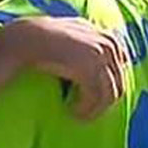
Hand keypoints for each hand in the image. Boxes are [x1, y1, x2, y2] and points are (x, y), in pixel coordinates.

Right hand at [0, 17, 128, 119]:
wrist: (25, 39)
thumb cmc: (42, 39)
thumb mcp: (70, 32)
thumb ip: (87, 39)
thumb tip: (99, 56)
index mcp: (106, 35)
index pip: (121, 65)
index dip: (109, 83)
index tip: (92, 96)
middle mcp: (107, 43)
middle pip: (119, 82)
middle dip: (103, 101)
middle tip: (85, 111)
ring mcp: (100, 56)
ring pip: (110, 94)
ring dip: (95, 109)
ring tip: (78, 115)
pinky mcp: (89, 69)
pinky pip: (96, 98)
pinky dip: (85, 110)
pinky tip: (72, 112)